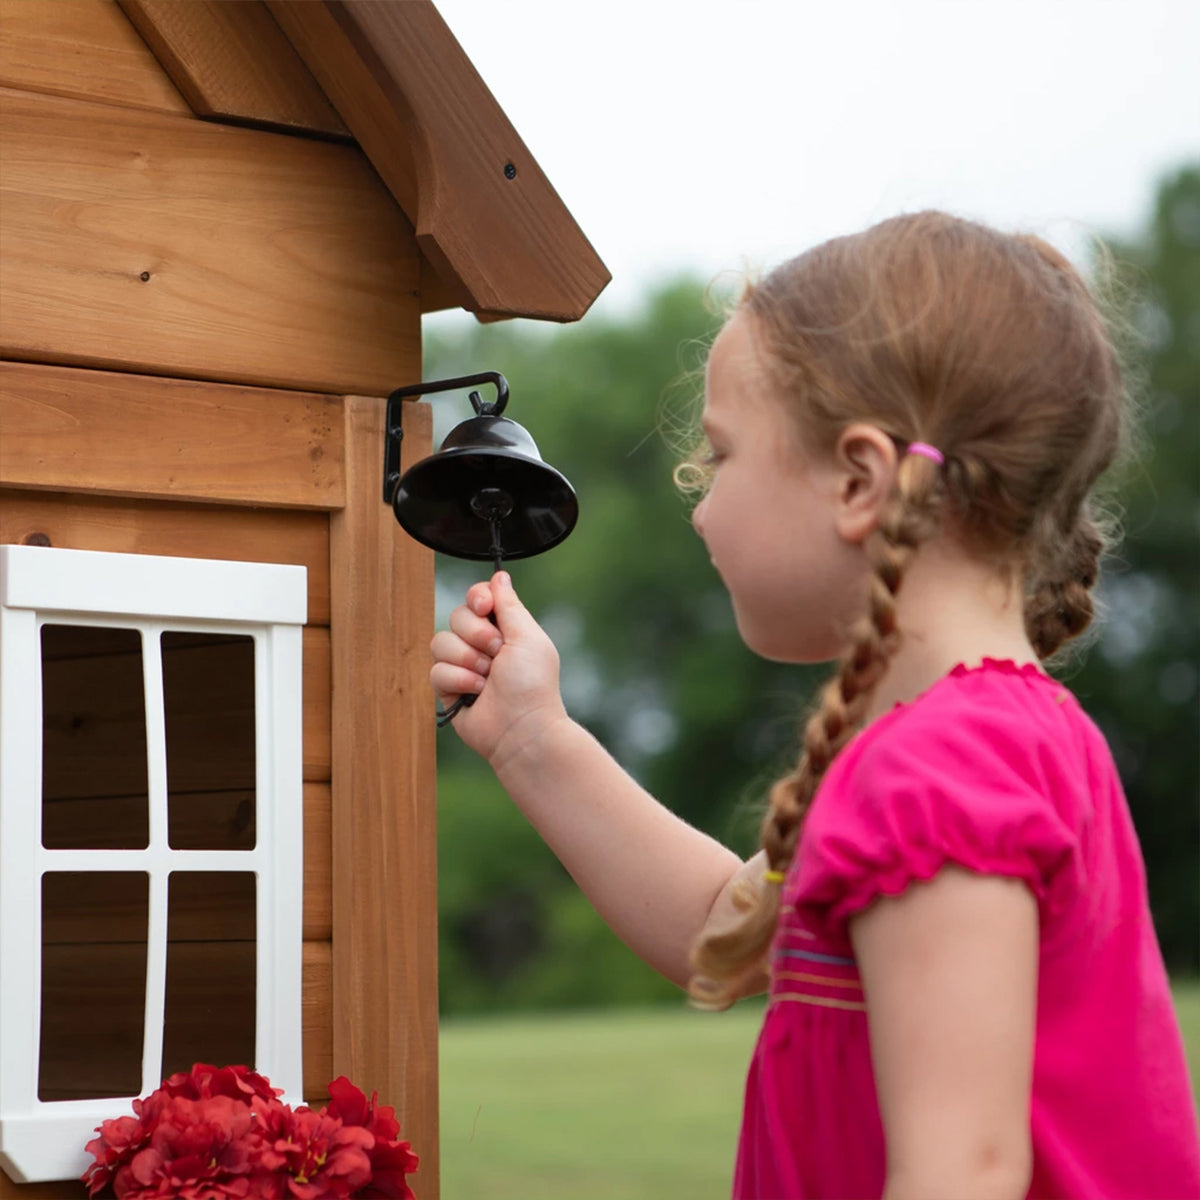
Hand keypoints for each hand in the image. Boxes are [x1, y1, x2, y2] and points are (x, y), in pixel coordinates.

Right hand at [429, 571, 567, 765]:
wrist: (522, 728)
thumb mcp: (527, 636)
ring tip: (487, 679)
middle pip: (457, 615)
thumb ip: (509, 605)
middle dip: (477, 635)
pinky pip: (436, 669)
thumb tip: (499, 575)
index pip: (477, 597)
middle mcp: (481, 644)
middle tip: (497, 654)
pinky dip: (458, 680)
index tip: (486, 608)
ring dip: (468, 660)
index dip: (477, 598)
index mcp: (504, 628)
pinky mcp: (448, 688)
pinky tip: (476, 694)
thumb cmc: (532, 684)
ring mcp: (463, 665)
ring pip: (441, 641)